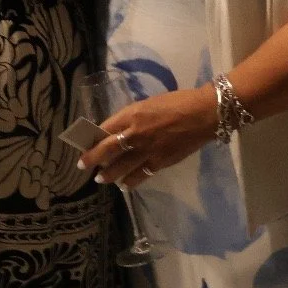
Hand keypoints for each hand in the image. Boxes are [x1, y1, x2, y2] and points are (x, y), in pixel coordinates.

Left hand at [77, 87, 215, 188]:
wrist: (204, 113)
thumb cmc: (179, 102)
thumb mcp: (150, 104)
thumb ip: (134, 117)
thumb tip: (120, 130)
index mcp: (133, 114)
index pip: (105, 129)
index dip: (93, 138)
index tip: (85, 144)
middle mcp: (136, 133)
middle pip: (107, 149)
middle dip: (92, 158)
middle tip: (82, 165)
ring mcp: (147, 150)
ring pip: (121, 166)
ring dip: (109, 174)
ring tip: (101, 179)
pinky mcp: (160, 162)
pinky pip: (140, 175)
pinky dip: (130, 181)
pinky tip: (124, 185)